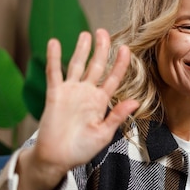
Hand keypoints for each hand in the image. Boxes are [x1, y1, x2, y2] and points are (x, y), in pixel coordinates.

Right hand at [16, 29, 138, 189]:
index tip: (126, 49)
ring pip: (77, 65)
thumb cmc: (81, 149)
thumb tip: (135, 101)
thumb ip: (117, 116)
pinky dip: (54, 58)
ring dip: (81, 49)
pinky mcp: (55, 94)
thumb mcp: (104, 134)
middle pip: (96, 66)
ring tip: (85, 34)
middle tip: (103, 32)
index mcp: (101, 102)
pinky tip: (55, 43)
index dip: (120, 63)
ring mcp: (71, 92)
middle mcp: (87, 93)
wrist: (57, 158)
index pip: (113, 78)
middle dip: (101, 49)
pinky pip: (54, 73)